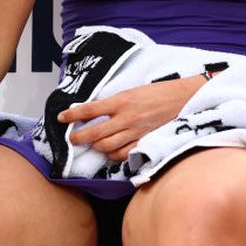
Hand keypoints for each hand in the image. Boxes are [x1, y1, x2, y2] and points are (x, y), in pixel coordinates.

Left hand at [58, 77, 200, 162]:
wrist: (183, 98)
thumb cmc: (158, 92)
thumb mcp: (132, 91)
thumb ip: (115, 102)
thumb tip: (95, 110)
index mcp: (121, 101)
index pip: (89, 109)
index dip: (72, 114)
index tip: (61, 117)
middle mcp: (126, 118)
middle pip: (94, 133)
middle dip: (79, 137)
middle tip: (72, 138)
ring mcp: (135, 132)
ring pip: (107, 146)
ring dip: (95, 146)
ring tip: (91, 143)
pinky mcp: (145, 141)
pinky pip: (123, 154)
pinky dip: (113, 154)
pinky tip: (110, 151)